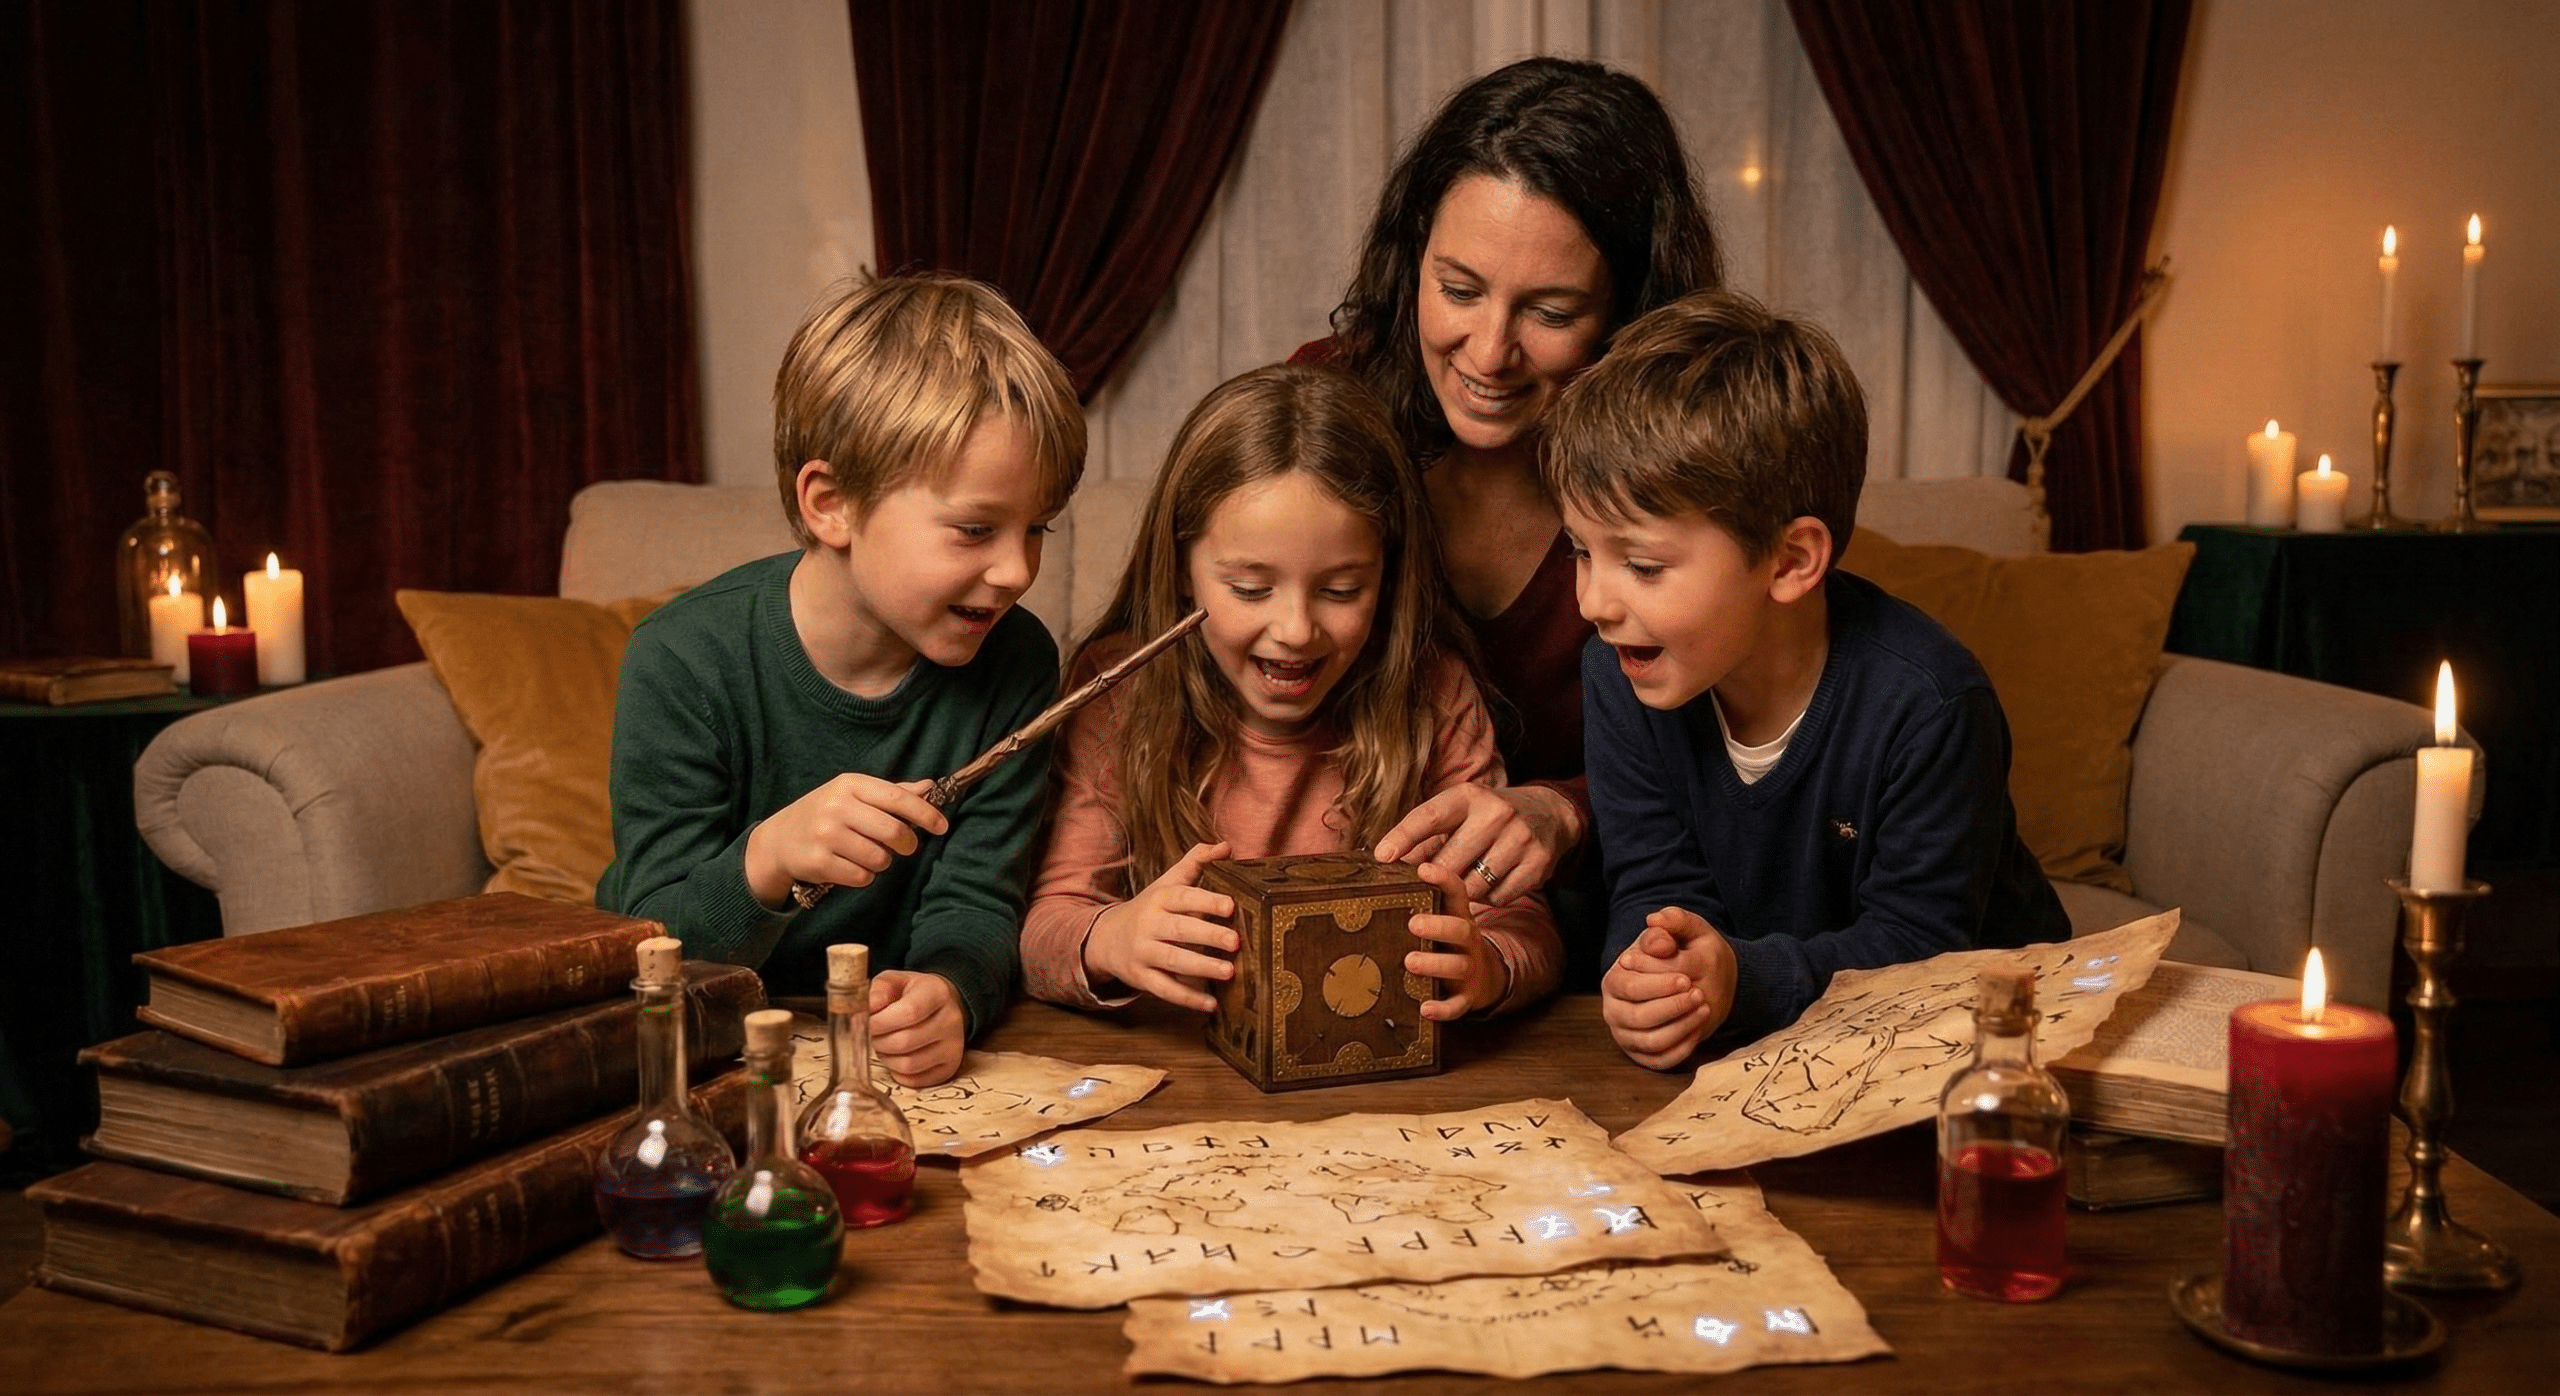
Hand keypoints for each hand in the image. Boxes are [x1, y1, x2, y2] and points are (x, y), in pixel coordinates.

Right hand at [744, 775, 947, 909]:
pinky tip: (850, 865)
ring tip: (868, 854)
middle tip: (904, 846)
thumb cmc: (825, 814)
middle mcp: (837, 807)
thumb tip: (931, 786)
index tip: (942, 826)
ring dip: (882, 862)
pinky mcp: (819, 862)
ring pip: (880, 858)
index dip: (925, 813)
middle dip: (907, 844)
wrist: (779, 840)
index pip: (897, 798)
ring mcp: (826, 835)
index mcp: (850, 785)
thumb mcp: (854, 795)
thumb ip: (893, 792)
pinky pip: (862, 876)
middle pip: (894, 831)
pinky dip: (864, 876)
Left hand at [869, 970, 963, 1085]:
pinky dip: (897, 1072)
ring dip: (886, 1058)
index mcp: (938, 993)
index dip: (881, 1022)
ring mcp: (953, 1047)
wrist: (943, 1006)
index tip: (867, 1022)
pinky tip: (896, 1057)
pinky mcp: (949, 1068)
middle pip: (905, 1042)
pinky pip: (914, 1080)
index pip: (909, 1012)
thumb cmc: (912, 993)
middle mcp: (951, 1020)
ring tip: (883, 1045)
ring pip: (908, 1064)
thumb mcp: (895, 981)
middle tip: (871, 1035)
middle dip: (878, 1041)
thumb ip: (879, 990)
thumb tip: (869, 1008)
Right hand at [1082, 842, 1237, 1012]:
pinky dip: (1188, 998)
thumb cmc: (1151, 909)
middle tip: (1236, 942)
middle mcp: (1149, 924)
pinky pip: (1165, 990)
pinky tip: (1211, 1004)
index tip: (1231, 905)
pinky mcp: (1141, 978)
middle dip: (1208, 935)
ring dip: (1201, 967)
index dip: (1206, 901)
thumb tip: (1226, 846)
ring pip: (1173, 961)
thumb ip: (1196, 863)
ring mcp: (1143, 953)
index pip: (1183, 897)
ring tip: (1229, 972)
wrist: (1106, 938)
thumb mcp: (1167, 883)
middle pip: (1180, 930)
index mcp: (1160, 899)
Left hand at [1374, 785, 1579, 905]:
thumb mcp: (1461, 810)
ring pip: (1473, 886)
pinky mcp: (1538, 863)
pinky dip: (1489, 897)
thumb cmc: (1489, 816)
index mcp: (1469, 796)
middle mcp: (1496, 814)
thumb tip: (1387, 860)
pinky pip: (1498, 897)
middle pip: (1449, 863)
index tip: (1382, 857)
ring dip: (1463, 891)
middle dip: (1434, 878)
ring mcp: (1520, 838)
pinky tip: (1490, 883)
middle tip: (1428, 883)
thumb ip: (1428, 832)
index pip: (1430, 816)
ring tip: (1466, 878)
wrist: (1550, 813)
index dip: (1404, 836)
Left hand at [1405, 862, 1509, 1020]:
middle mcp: (1467, 941)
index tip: (1423, 869)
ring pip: (1457, 966)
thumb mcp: (1441, 918)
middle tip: (1413, 923)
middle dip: (1438, 925)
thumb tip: (1379, 867)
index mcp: (1458, 917)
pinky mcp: (1466, 998)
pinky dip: (1443, 1009)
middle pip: (1461, 929)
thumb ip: (1417, 900)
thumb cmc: (1447, 942)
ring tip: (1410, 961)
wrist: (1483, 979)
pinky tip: (1425, 1008)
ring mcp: (1468, 970)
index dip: (1443, 879)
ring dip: (1434, 964)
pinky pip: (1457, 1005)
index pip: (1456, 893)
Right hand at [1600, 907, 1736, 1070]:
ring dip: (1681, 1027)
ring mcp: (1627, 1036)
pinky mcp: (1643, 1055)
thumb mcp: (1679, 932)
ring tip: (1703, 1009)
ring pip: (1651, 1042)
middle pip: (1639, 1017)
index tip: (1686, 978)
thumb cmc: (1678, 954)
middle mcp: (1613, 1011)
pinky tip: (1698, 1030)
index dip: (1658, 984)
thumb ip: (1671, 922)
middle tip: (1698, 995)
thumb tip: (1656, 923)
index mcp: (1613, 980)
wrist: (1689, 977)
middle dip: (1672, 1007)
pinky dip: (1681, 1049)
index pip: (1629, 987)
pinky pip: (1660, 1060)